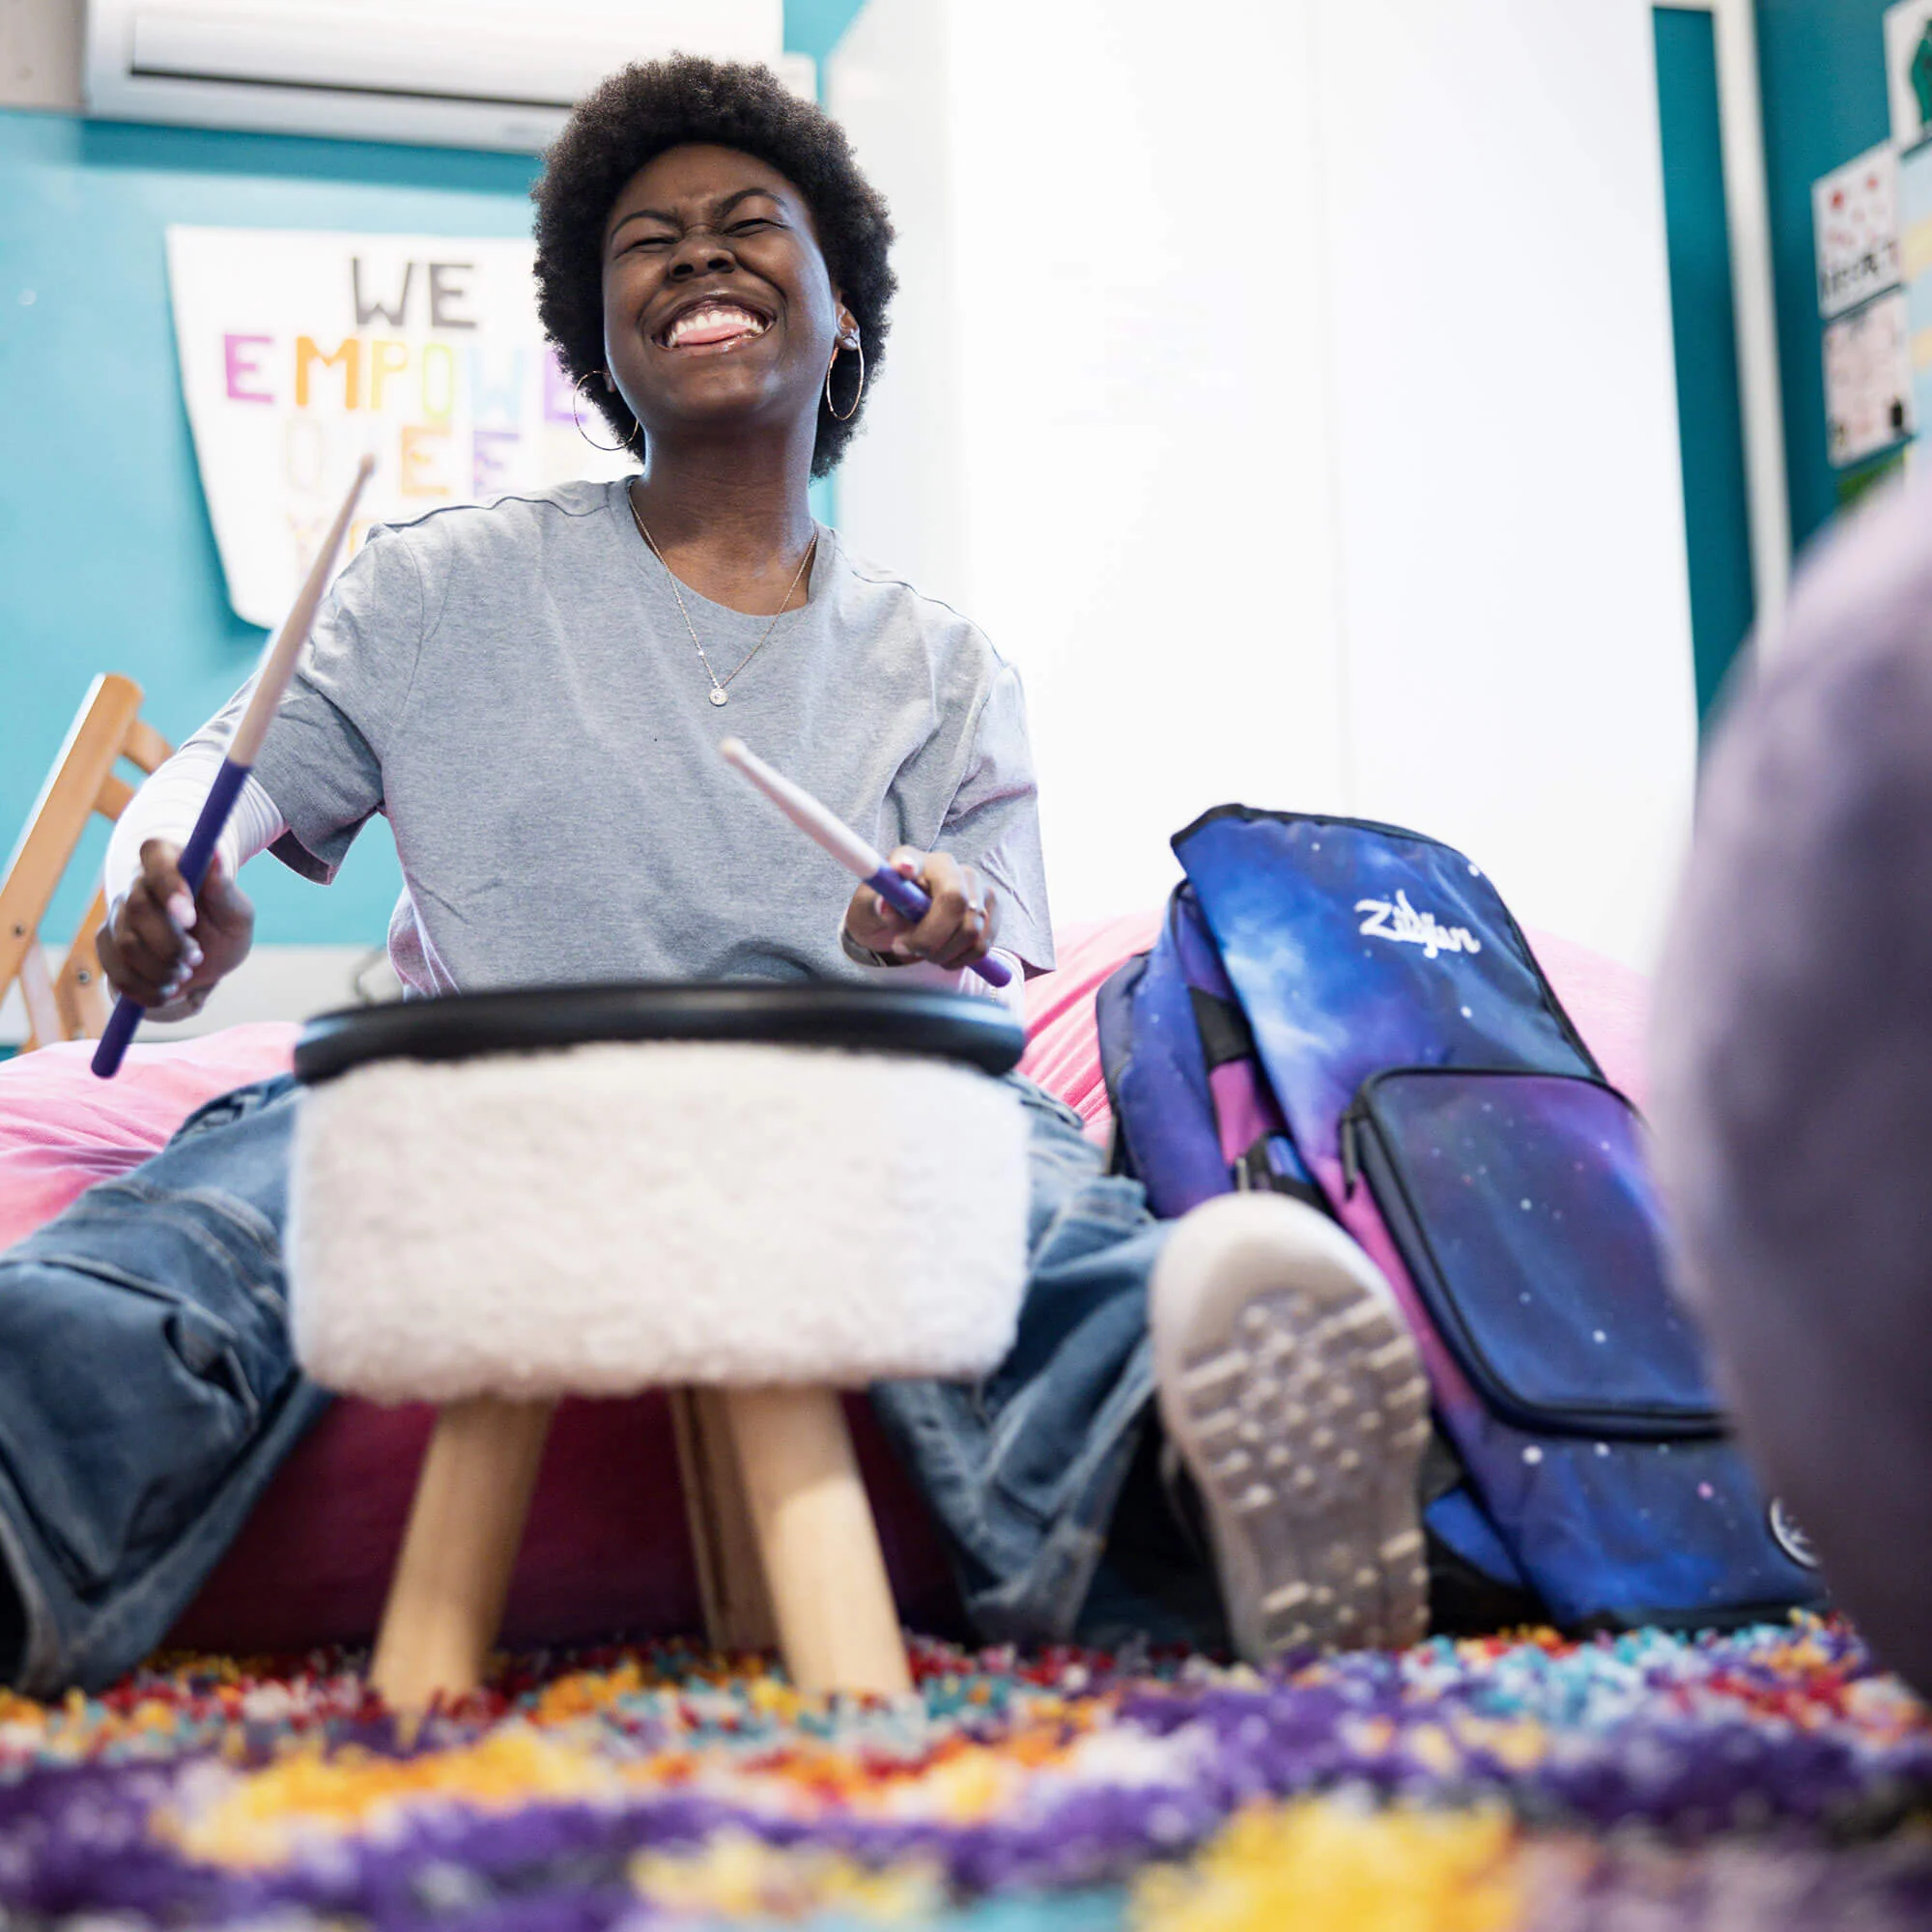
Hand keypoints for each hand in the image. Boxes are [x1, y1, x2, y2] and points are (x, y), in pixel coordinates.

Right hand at [96, 840, 254, 1017]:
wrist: (205, 954)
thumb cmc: (222, 924)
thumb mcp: (235, 910)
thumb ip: (223, 888)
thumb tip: (215, 853)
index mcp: (168, 861)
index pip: (157, 861)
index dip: (169, 888)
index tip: (189, 918)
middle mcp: (137, 884)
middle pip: (138, 910)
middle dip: (170, 943)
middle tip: (196, 958)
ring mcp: (118, 914)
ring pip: (125, 944)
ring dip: (159, 969)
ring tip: (185, 974)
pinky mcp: (108, 944)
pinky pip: (116, 970)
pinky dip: (144, 989)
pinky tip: (166, 991)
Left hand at [843, 847, 998, 970]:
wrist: (910, 921)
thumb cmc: (890, 910)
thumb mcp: (872, 909)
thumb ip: (879, 906)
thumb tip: (886, 907)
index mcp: (914, 860)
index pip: (913, 861)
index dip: (909, 864)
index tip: (902, 868)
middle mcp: (950, 867)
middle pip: (955, 902)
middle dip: (930, 938)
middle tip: (905, 949)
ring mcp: (976, 885)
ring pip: (972, 929)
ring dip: (944, 953)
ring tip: (925, 953)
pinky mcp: (992, 906)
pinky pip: (983, 944)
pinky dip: (962, 958)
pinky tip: (946, 954)